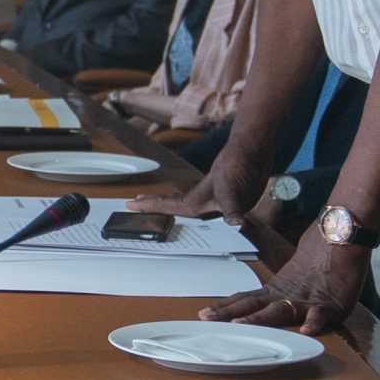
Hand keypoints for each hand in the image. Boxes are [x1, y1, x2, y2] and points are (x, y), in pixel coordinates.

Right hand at [130, 151, 266, 222]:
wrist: (251, 152)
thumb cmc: (238, 167)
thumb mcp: (233, 192)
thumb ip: (232, 210)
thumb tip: (237, 226)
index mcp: (197, 202)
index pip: (167, 206)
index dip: (148, 206)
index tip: (128, 204)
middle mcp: (202, 202)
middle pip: (171, 205)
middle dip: (153, 205)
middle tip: (134, 204)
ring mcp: (213, 200)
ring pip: (187, 207)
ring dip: (172, 208)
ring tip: (159, 207)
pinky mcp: (227, 199)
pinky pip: (206, 208)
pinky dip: (199, 211)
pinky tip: (204, 213)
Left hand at [199, 231, 365, 333]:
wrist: (340, 236)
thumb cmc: (320, 256)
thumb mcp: (294, 276)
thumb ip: (282, 290)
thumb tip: (267, 300)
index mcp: (278, 289)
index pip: (247, 299)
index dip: (226, 307)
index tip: (204, 314)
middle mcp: (287, 295)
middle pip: (253, 304)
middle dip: (229, 313)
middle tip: (206, 318)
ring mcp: (306, 299)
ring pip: (279, 310)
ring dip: (259, 318)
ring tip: (241, 326)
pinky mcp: (330, 304)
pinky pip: (321, 315)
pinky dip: (314, 322)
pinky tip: (307, 331)